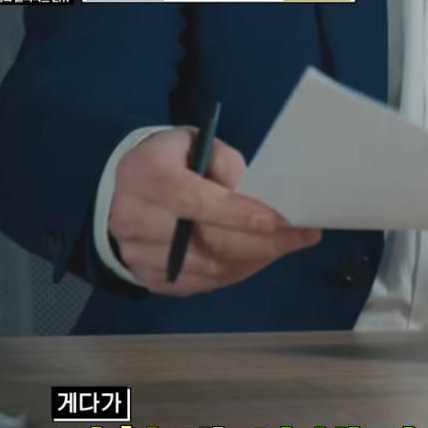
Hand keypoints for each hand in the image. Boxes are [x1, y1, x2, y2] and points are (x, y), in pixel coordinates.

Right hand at [109, 127, 321, 295]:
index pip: (193, 200)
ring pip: (210, 268)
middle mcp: (135, 218)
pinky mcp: (150, 278)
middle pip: (206, 241)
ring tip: (287, 244)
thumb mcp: (195, 143)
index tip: (274, 220)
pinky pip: (204, 283)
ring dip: (257, 258)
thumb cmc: (171, 162)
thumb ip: (225, 164)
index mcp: (146, 176)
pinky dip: (239, 271)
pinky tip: (260, 257)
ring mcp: (139, 254)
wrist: (124, 192)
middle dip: (262, 242)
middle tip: (302, 235)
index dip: (235, 213)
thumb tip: (257, 197)